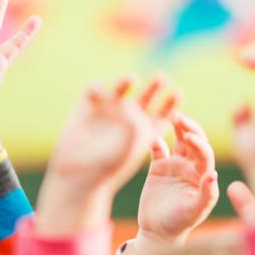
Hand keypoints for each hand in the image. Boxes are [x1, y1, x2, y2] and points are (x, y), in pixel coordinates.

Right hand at [36, 76, 179, 236]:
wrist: (78, 176)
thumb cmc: (108, 166)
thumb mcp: (130, 145)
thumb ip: (135, 123)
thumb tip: (127, 104)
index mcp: (145, 131)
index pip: (164, 113)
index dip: (171, 103)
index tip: (177, 95)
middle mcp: (129, 119)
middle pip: (146, 97)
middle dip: (154, 87)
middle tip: (161, 79)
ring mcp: (108, 111)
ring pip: (121, 89)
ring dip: (126, 81)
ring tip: (131, 80)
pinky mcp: (87, 106)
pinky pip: (94, 90)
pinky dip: (96, 88)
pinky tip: (99, 92)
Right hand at [137, 113, 218, 246]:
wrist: (158, 232)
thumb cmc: (179, 224)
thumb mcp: (194, 211)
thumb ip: (206, 194)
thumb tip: (213, 176)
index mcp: (203, 175)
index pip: (205, 153)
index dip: (199, 144)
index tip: (189, 138)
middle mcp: (191, 166)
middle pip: (194, 141)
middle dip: (190, 128)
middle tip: (180, 118)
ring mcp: (175, 165)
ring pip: (178, 140)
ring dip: (177, 127)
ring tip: (173, 116)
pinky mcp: (158, 167)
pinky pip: (157, 149)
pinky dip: (154, 142)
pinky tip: (152, 138)